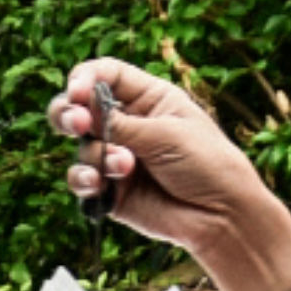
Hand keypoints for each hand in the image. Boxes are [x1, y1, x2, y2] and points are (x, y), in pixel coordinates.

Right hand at [50, 59, 290, 290]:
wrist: (221, 216)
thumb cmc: (207, 164)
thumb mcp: (166, 134)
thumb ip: (121, 123)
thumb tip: (82, 111)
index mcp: (148, 99)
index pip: (105, 75)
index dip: (84, 78)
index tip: (77, 93)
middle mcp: (128, 125)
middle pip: (80, 108)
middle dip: (69, 113)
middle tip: (78, 124)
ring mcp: (117, 159)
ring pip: (82, 147)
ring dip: (97, 155)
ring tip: (124, 167)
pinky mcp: (111, 192)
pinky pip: (82, 181)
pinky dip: (84, 180)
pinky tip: (98, 184)